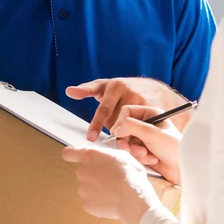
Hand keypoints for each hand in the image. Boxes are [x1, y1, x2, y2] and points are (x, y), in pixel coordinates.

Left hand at [62, 145, 157, 223]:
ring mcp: (83, 189)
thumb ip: (108, 156)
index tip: (71, 157)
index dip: (70, 155)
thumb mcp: (122, 156)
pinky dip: (98, 202)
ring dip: (97, 190)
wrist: (133, 197)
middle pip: (83, 173)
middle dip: (93, 175)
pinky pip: (90, 202)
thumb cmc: (130, 175)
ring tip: (113, 191)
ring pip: (87, 188)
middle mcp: (82, 171)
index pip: (69, 153)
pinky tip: (111, 201)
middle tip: (109, 179)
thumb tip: (107, 158)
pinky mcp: (86, 204)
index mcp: (90, 156)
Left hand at [66, 77, 187, 141]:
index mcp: (115, 86)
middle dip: (112, 130)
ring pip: (126, 127)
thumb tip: (68, 91)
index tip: (90, 137)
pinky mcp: (154, 111)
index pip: (104, 109)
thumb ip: (86, 89)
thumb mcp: (105, 85)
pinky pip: (139, 129)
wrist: (155, 89)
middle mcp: (129, 93)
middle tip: (111, 135)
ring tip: (125, 132)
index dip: (97, 124)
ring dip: (123, 133)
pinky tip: (135, 134)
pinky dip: (135, 134)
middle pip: (115, 121)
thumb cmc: (124, 88)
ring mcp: (142, 102)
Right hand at [111, 105, 181, 185]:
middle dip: (127, 141)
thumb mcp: (150, 133)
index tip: (118, 133)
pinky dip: (140, 158)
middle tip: (128, 149)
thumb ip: (131, 126)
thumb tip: (115, 130)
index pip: (127, 111)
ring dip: (134, 151)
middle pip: (124, 128)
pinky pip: (133, 152)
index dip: (120, 122)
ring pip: (127, 142)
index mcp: (151, 114)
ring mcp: (145, 138)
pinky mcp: (145, 151)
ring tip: (146, 155)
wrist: (182, 169)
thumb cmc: (172, 147)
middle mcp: (147, 124)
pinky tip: (152, 160)